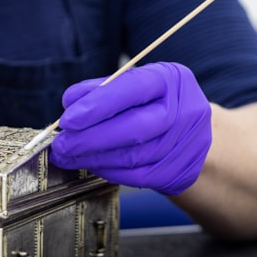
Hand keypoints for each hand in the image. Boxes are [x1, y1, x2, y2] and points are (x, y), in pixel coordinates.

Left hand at [51, 62, 211, 195]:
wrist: (195, 136)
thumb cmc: (157, 104)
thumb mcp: (138, 85)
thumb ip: (104, 90)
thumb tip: (70, 102)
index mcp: (172, 80)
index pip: (133, 88)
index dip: (98, 104)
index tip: (68, 118)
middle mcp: (184, 111)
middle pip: (134, 128)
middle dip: (91, 138)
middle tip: (61, 144)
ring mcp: (183, 144)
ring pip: (132, 157)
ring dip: (93, 158)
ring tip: (68, 155)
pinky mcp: (177, 172)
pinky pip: (136, 176)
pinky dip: (108, 170)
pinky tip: (90, 164)